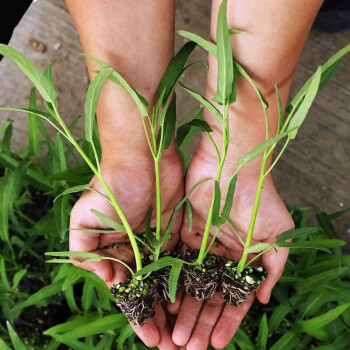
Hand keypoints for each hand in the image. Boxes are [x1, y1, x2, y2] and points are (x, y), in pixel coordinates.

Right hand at [69, 146, 182, 349]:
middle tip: (174, 347)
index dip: (138, 317)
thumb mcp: (84, 218)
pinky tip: (198, 302)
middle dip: (160, 320)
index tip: (151, 340)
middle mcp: (137, 254)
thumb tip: (109, 281)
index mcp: (114, 254)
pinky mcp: (177, 234)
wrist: (142, 157)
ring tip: (189, 334)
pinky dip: (188, 283)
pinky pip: (184, 263)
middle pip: (150, 294)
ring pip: (169, 284)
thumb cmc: (111, 185)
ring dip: (176, 308)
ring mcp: (159, 245)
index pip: (127, 294)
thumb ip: (85, 251)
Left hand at [169, 149, 293, 348]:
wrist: (232, 165)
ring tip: (176, 337)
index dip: (227, 322)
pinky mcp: (183, 234)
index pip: (234, 297)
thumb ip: (273, 268)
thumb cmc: (260, 199)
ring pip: (190, 285)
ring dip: (185, 311)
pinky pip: (175, 264)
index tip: (218, 344)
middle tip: (190, 348)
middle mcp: (221, 255)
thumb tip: (263, 300)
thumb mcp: (278, 235)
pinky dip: (171, 285)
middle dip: (201, 322)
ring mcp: (201, 246)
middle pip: (209, 296)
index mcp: (244, 259)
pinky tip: (166, 306)